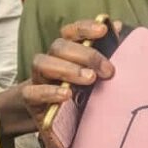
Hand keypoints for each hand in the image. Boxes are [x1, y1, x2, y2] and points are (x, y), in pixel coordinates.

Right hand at [0, 19, 115, 138]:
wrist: (51, 122)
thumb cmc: (77, 96)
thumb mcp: (93, 76)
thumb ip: (104, 52)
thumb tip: (117, 26)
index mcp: (65, 54)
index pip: (70, 33)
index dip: (85, 28)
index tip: (103, 30)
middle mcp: (49, 62)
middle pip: (59, 47)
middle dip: (86, 55)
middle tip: (108, 71)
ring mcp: (38, 80)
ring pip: (43, 63)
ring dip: (68, 69)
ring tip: (90, 79)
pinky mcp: (31, 101)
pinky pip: (33, 92)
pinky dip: (50, 92)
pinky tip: (67, 95)